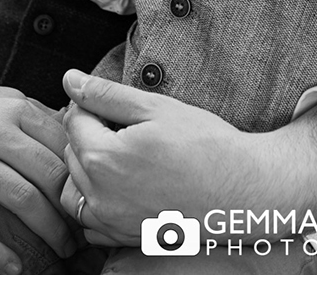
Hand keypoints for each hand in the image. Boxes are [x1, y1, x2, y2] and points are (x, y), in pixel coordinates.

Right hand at [0, 67, 77, 273]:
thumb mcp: (1, 98)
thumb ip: (36, 116)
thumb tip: (78, 137)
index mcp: (12, 109)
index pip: (63, 146)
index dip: (83, 176)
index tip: (94, 197)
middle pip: (48, 175)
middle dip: (72, 209)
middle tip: (85, 231)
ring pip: (19, 199)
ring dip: (48, 231)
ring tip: (62, 250)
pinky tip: (12, 266)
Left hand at [58, 70, 316, 246]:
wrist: (247, 191)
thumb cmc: (207, 145)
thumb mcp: (155, 107)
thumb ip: (105, 94)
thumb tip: (69, 79)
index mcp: (104, 158)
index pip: (73, 121)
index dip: (92, 107)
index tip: (117, 108)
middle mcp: (101, 195)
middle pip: (71, 153)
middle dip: (90, 136)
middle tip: (127, 130)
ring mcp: (112, 222)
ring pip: (74, 188)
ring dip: (86, 169)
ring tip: (121, 156)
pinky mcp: (126, 238)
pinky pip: (89, 222)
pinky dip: (94, 203)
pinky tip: (121, 188)